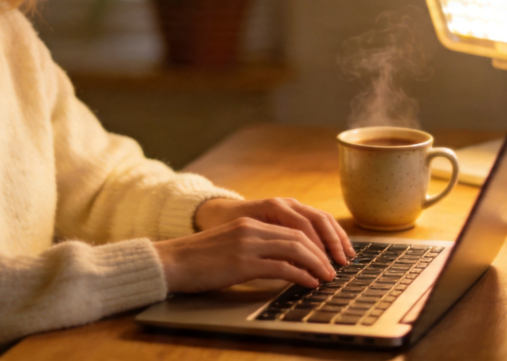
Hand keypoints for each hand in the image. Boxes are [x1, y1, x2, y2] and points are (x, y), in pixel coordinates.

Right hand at [154, 217, 336, 293]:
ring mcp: (247, 244)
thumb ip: (255, 247)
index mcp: (250, 222)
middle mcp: (252, 228)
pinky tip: (309, 284)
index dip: (315, 241)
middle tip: (334, 268)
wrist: (172, 261)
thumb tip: (283, 262)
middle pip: (299, 235)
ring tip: (327, 277)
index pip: (293, 226)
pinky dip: (301, 275)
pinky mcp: (242, 263)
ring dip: (316, 263)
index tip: (328, 255)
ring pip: (295, 248)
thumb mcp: (231, 245)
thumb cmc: (199, 259)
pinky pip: (281, 267)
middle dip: (322, 252)